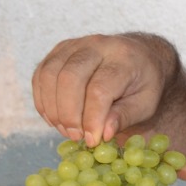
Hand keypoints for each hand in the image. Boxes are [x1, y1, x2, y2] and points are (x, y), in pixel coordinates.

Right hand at [32, 33, 182, 148]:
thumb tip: (103, 133)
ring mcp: (75, 45)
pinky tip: (55, 118)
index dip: (91, 118)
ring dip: (53, 109)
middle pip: (69, 77)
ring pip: (50, 75)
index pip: (99, 89)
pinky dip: (43, 101)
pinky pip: (40, 76)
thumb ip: (125, 117)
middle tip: (76, 137)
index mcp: (124, 58)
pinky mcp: (59, 51)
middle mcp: (97, 45)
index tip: (92, 140)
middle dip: (68, 114)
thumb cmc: (143, 84)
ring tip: (66, 130)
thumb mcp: (145, 104)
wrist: (140, 58)